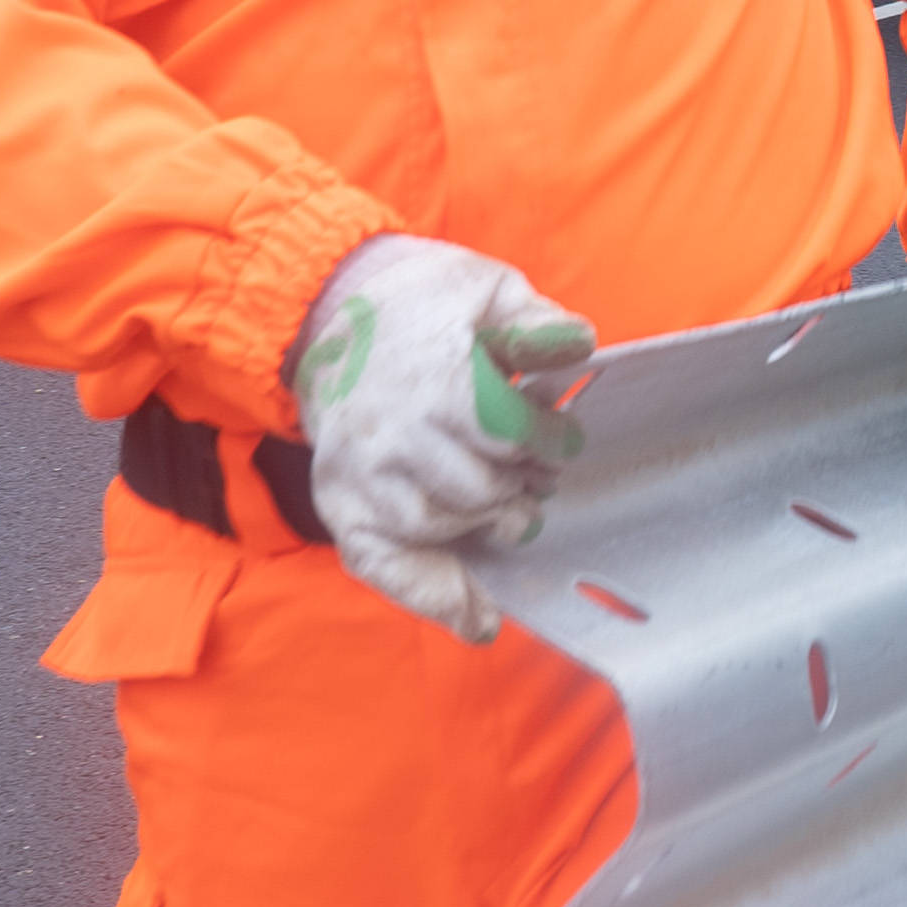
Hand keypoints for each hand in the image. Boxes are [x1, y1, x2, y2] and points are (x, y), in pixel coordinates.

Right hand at [286, 233, 597, 640]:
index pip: (511, 434)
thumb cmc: (421, 301)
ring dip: (484, 524)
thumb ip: (535, 322)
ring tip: (505, 507)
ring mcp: (361, 474)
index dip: (549, 441)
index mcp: (435, 382)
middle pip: (483, 489)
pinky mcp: (340, 499)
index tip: (560, 439)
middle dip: (521, 486)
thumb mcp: (486, 289)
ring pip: (442, 526)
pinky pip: (385, 564)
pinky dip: (432, 594)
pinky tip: (478, 617)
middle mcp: (394, 436)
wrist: (328, 309)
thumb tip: (578, 342)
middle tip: (535, 476)